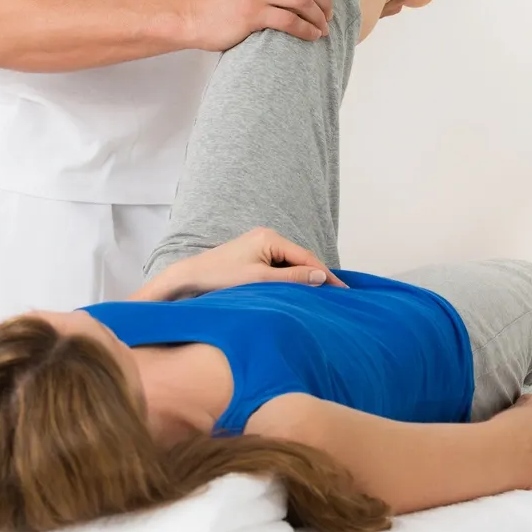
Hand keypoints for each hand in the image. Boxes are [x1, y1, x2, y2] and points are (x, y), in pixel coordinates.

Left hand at [142, 227, 347, 300]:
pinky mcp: (254, 255)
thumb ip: (292, 278)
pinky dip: (291, 278)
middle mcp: (267, 236)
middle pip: (300, 258)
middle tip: (337, 295)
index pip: (306, 257)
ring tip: (322, 295)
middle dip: (318, 276)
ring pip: (291, 263)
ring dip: (304, 278)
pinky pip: (280, 266)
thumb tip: (320, 277)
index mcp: (269, 237)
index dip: (325, 274)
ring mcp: (260, 245)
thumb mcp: (260, 280)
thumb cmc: (220, 277)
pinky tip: (299, 291)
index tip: (341, 290)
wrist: (190, 277)